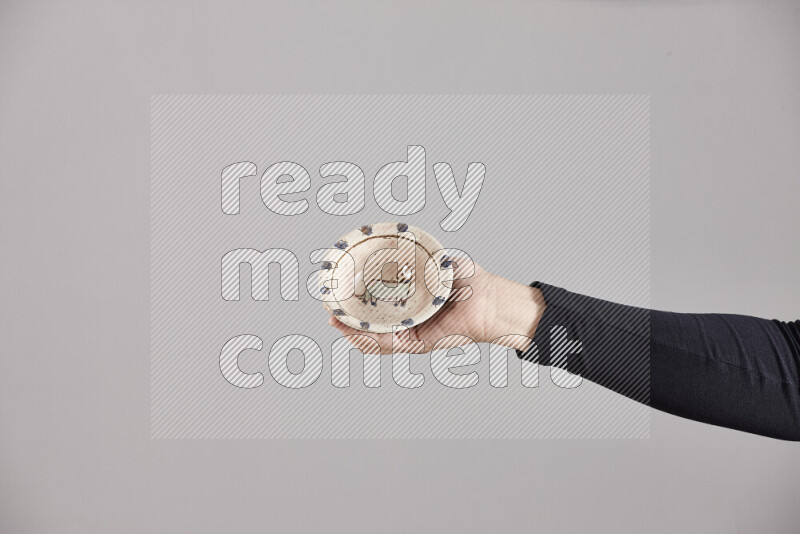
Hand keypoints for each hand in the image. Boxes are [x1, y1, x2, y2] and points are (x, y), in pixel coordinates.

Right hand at [327, 261, 545, 354]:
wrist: (491, 299)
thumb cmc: (470, 281)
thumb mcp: (437, 262)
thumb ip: (417, 256)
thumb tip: (394, 241)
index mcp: (410, 302)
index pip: (376, 305)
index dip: (355, 302)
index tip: (337, 293)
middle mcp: (409, 320)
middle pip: (370, 324)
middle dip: (346, 320)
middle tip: (330, 311)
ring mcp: (413, 333)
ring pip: (375, 338)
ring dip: (353, 332)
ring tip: (337, 322)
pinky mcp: (420, 343)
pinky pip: (391, 344)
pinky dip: (372, 340)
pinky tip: (357, 333)